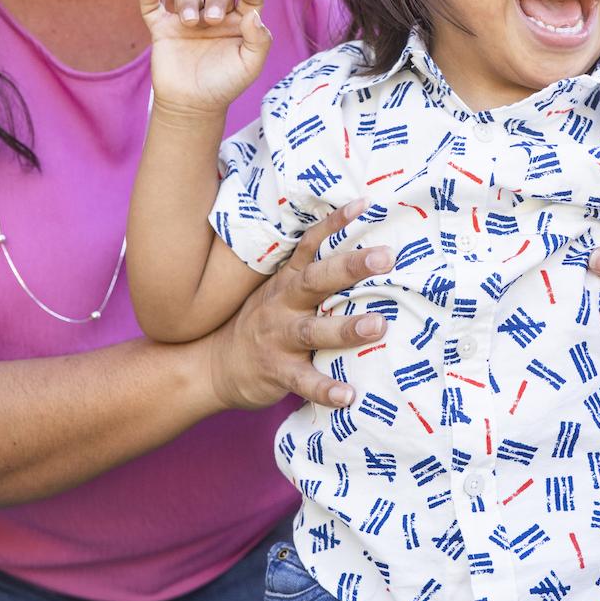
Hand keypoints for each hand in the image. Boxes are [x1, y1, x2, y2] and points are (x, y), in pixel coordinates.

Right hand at [141, 0, 271, 114]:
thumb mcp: (250, 67)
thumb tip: (253, 14)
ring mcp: (188, 21)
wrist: (192, 105)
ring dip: (188, 0)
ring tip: (189, 22)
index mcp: (239, 22)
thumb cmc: (225, 84)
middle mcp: (215, 16)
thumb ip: (259, 40)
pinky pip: (152, 7)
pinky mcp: (164, 28)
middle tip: (212, 20)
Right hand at [205, 202, 392, 410]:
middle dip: (350, 268)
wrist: (214, 365)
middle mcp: (282, 305)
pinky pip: (303, 381)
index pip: (310, 246)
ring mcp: (279, 339)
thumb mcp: (279, 292)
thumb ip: (313, 278)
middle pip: (316, 281)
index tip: (364, 205)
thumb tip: (365, 255)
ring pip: (313, 330)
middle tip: (386, 257)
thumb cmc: (261, 324)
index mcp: (287, 282)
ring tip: (378, 325)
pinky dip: (326, 389)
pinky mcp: (277, 372)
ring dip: (345, 328)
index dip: (334, 224)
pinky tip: (348, 395)